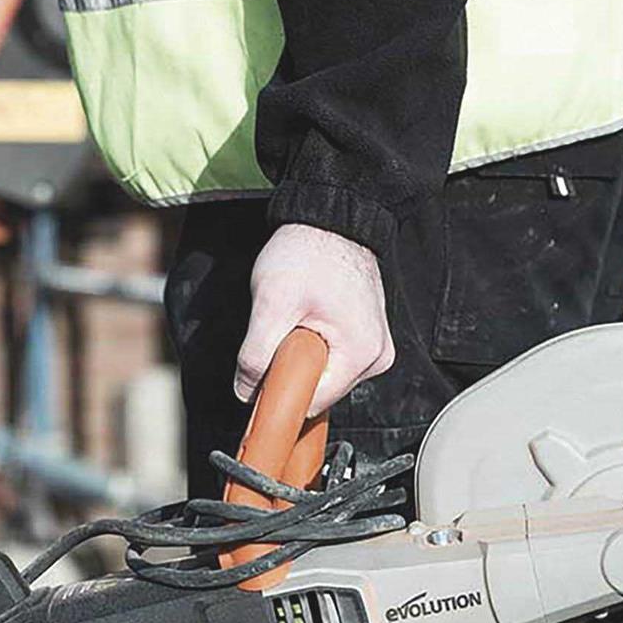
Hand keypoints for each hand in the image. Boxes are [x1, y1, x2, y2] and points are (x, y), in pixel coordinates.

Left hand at [237, 224, 394, 416]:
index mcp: (362, 354)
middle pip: (319, 390)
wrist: (329, 219)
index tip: (264, 374)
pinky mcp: (364, 337)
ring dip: (301, 356)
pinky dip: (312, 346)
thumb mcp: (272, 302)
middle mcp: (376, 356)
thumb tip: (246, 391)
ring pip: (323, 375)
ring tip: (298, 318)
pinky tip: (307, 319)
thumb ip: (256, 354)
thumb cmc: (310, 251)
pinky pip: (331, 359)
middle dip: (292, 369)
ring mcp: (373, 347)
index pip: (313, 402)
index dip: (282, 392)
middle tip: (283, 330)